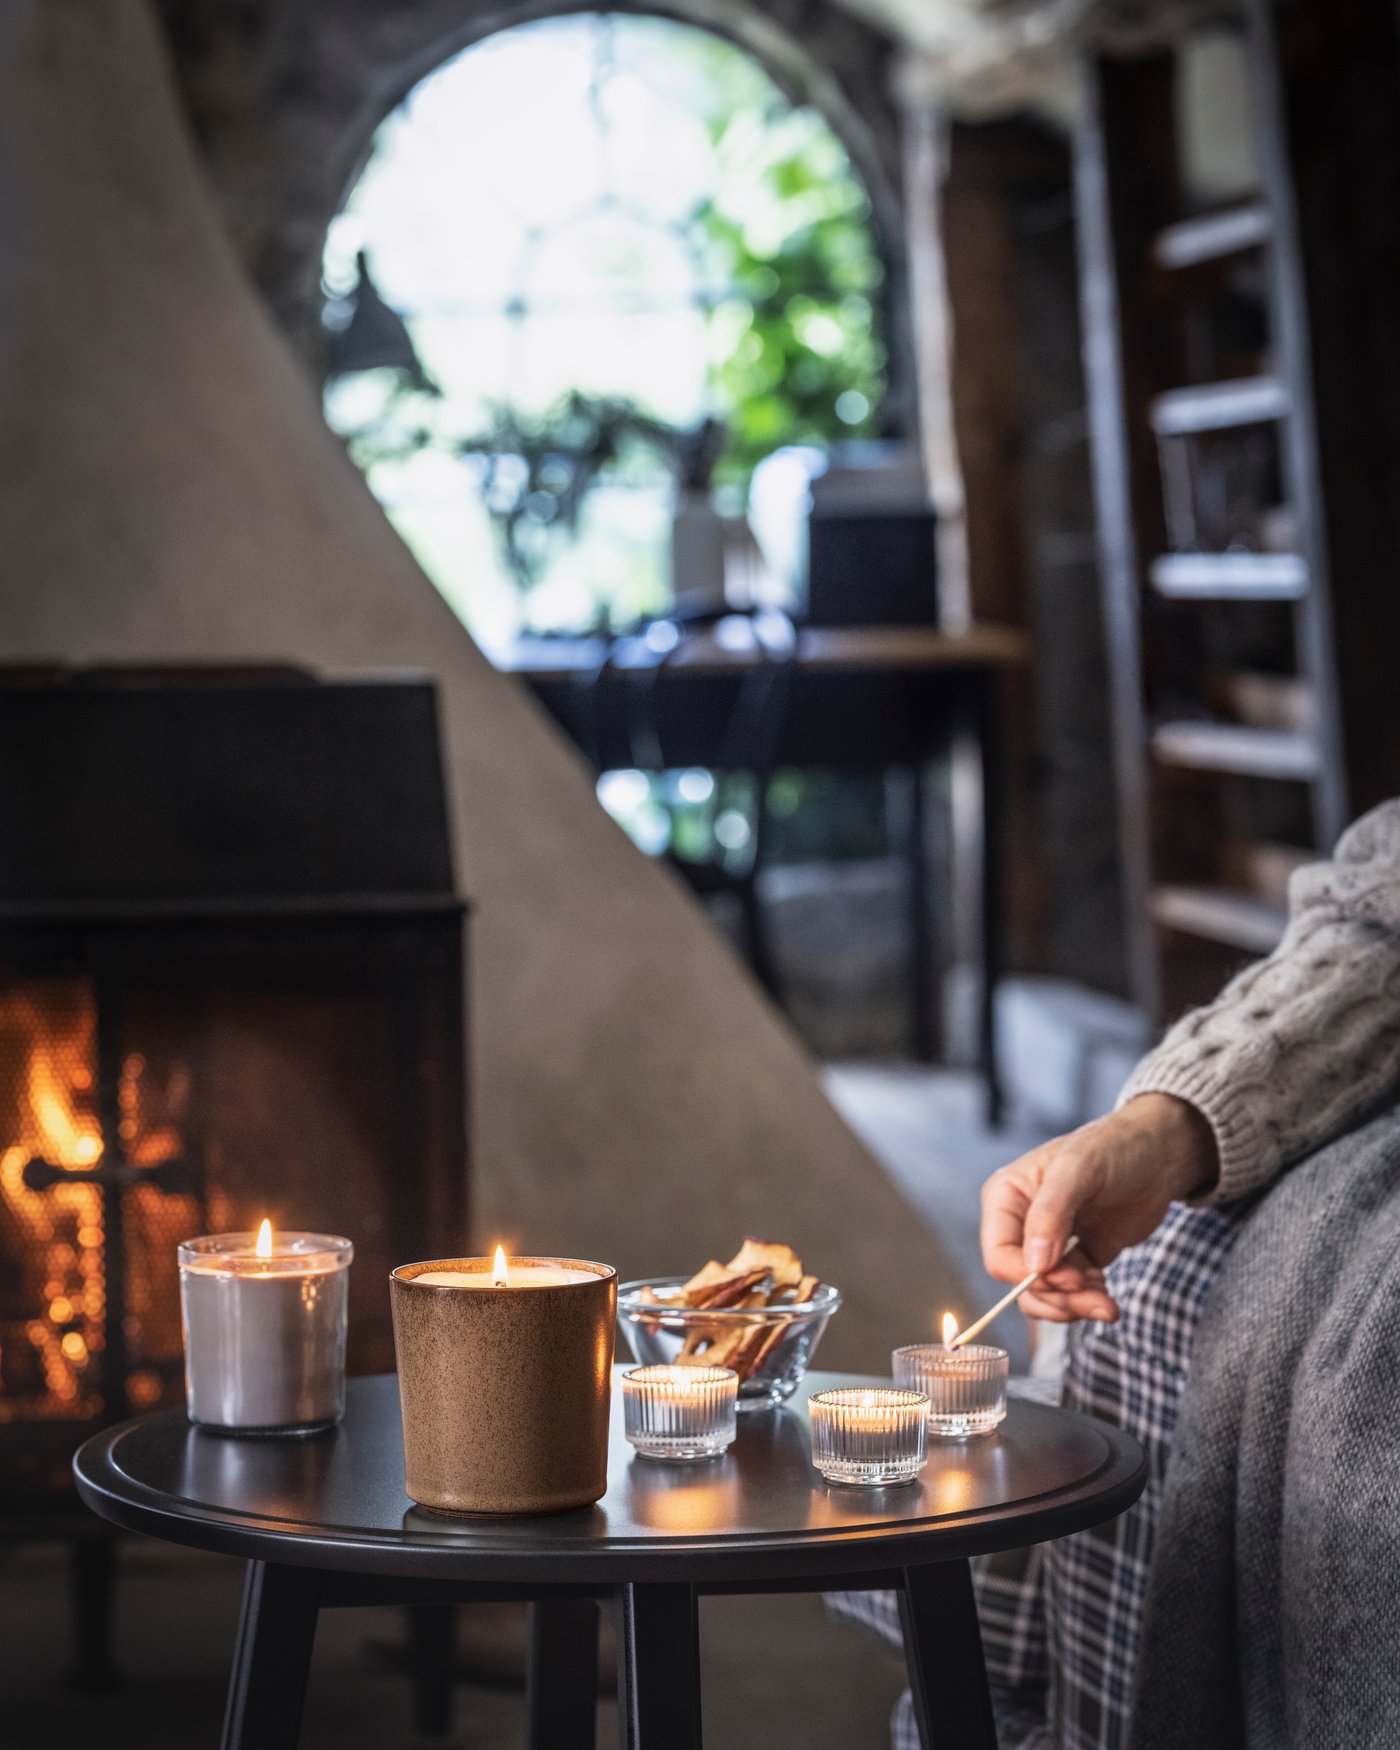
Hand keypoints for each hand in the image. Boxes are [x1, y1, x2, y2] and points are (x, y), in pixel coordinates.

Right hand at [979, 1094, 1218, 1322]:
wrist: (1159, 1154)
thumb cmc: (1114, 1147)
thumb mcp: (1079, 1170)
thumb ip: (1051, 1214)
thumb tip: (1034, 1265)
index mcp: (1007, 1197)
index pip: (999, 1253)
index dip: (1027, 1275)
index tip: (1070, 1278)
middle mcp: (1021, 1223)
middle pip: (1021, 1282)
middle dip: (1056, 1296)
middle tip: (1094, 1296)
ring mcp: (1049, 1244)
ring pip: (1044, 1295)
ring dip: (1073, 1306)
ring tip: (1107, 1305)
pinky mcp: (1078, 1259)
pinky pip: (1071, 1294)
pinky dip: (1088, 1302)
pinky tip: (1108, 1295)